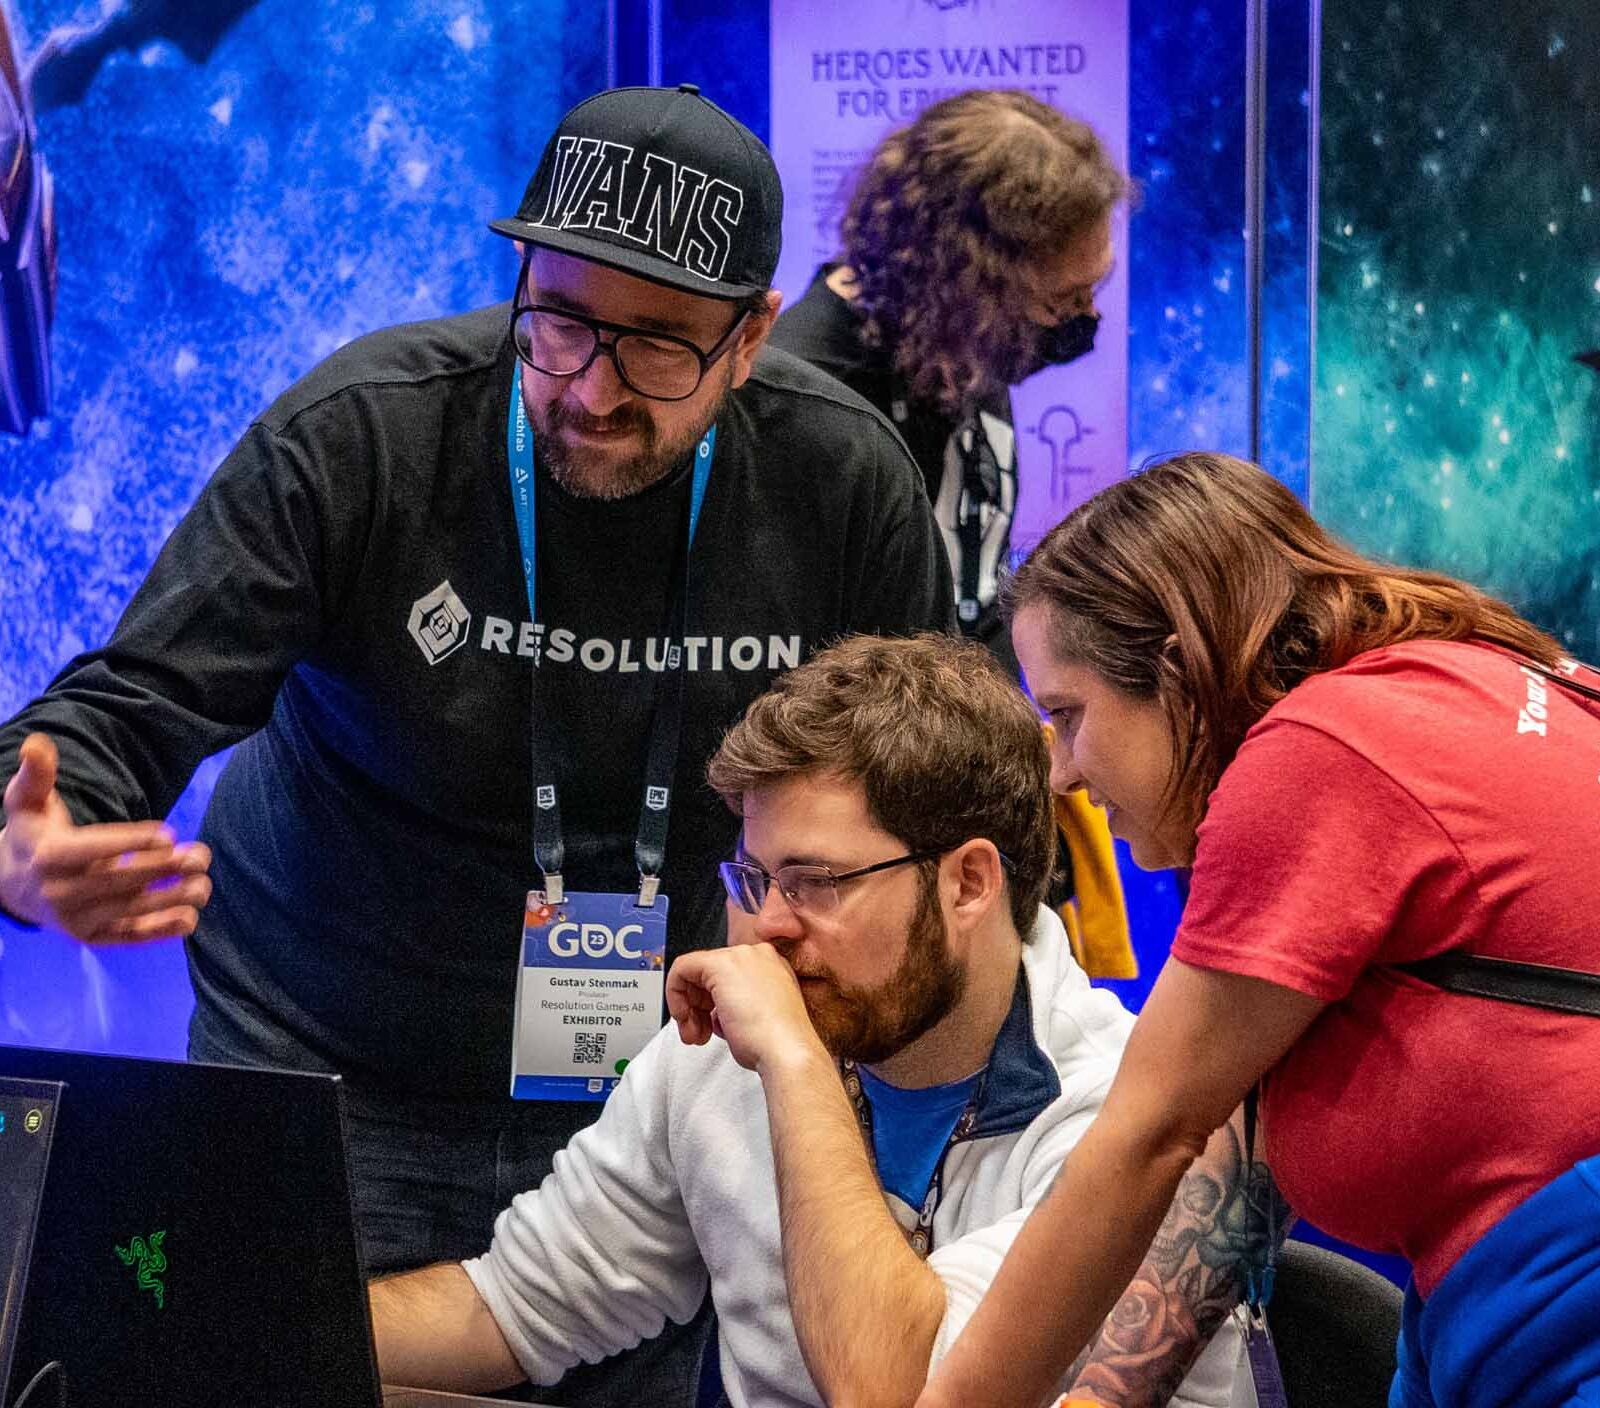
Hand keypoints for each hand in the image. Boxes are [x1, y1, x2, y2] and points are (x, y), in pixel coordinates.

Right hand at [0, 733, 212, 941]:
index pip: (92, 850)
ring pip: (128, 911)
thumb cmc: (35, 835)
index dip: (130, 843)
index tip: (167, 833)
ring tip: (204, 884)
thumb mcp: (27, 803)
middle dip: (162, 869)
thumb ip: (36, 775)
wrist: (13, 886)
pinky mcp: (90, 938)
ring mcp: (75, 921)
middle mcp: (59, 894)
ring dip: (170, 899)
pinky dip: (159, 931)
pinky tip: (190, 918)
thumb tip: (37, 743)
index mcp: (48, 858)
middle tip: (200, 856)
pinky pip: (127, 937)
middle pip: (117, 882)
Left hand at [665, 943, 825, 1073]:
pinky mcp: (719, 964)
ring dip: (688, 1007)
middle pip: (710, 974)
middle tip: (698, 1034)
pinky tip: (685, 1019)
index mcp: (772, 967)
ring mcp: (740, 956)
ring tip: (695, 1036)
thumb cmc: (776, 1044)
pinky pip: (682, 968)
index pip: (728, 978)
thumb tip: (716, 1011)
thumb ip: (738, 1005)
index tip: (710, 1025)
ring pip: (695, 972)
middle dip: (697, 1007)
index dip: (712, 1004)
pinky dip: (675, 994)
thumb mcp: (757, 1018)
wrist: (786, 1051)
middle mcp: (757, 956)